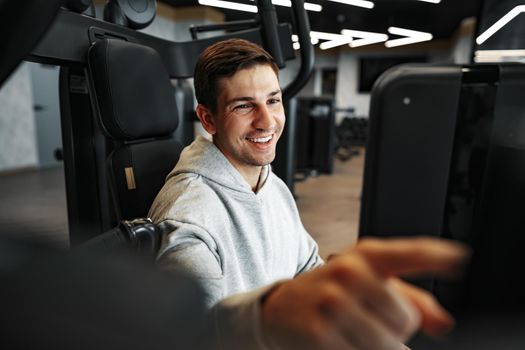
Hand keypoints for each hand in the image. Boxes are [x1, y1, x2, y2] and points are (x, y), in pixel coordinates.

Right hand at [261, 237, 468, 349]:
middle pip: (406, 319)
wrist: (280, 308)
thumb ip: (412, 298)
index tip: (460, 257)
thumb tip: (443, 323)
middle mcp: (349, 273)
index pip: (409, 252)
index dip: (438, 255)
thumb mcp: (366, 282)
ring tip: (354, 332)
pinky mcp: (322, 334)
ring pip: (390, 345)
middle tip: (368, 318)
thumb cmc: (330, 292)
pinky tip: (342, 342)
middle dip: (394, 327)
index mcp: (364, 256)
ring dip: (379, 347)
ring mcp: (334, 303)